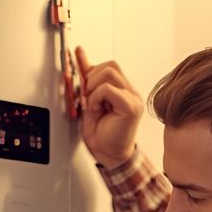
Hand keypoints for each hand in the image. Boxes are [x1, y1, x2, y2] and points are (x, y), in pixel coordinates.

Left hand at [75, 46, 143, 169]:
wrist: (108, 155)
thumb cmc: (101, 134)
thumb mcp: (89, 101)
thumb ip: (87, 80)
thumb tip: (80, 55)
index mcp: (122, 90)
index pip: (110, 66)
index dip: (91, 65)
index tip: (78, 58)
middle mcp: (130, 92)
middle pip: (111, 66)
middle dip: (93, 77)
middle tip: (87, 96)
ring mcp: (133, 99)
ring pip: (110, 73)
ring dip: (94, 87)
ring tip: (94, 104)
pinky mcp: (131, 107)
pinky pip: (110, 89)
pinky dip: (97, 97)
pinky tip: (97, 109)